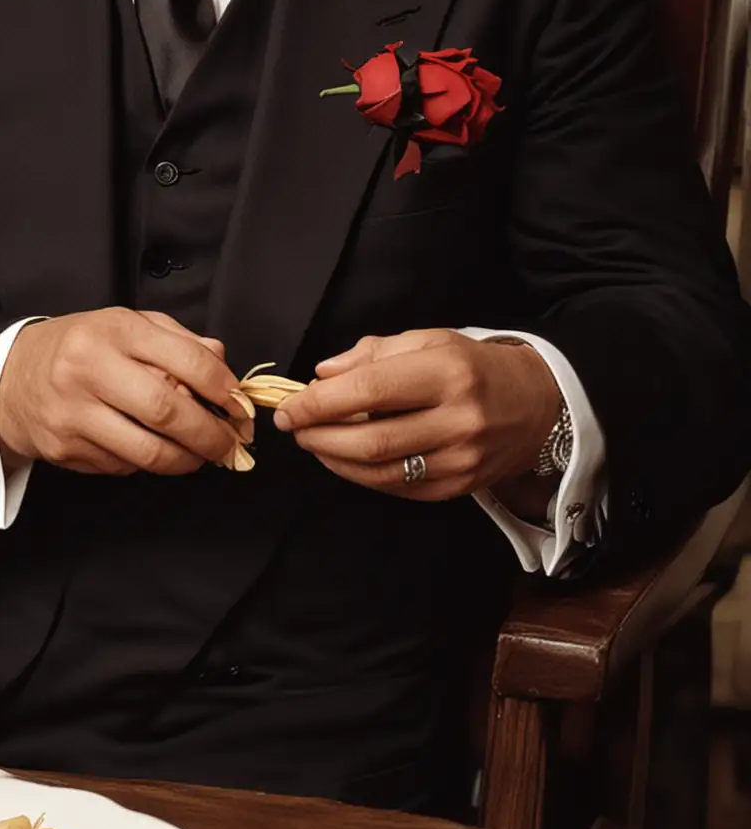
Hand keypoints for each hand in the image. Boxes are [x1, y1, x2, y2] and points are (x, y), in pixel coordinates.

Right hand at [0, 308, 250, 476]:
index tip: (239, 405)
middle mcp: (88, 369)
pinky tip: (148, 449)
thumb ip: (178, 340)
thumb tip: (222, 363)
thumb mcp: (126, 325)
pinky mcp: (63, 448)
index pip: (186, 361)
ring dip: (185, 460)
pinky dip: (145, 464)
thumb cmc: (79, 348)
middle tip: (229, 444)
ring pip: (147, 451)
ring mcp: (72, 413)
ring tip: (198, 455)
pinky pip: (121, 467)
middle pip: (167, 411)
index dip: (223, 388)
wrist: (9, 377)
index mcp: (113, 331)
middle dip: (210, 435)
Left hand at [270, 329, 561, 501]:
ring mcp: (461, 459)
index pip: (369, 391)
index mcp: (447, 372)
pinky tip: (344, 459)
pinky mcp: (460, 487)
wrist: (538, 404)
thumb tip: (322, 374)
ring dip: (334, 459)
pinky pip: (398, 487)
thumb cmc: (472, 367)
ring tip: (313, 442)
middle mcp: (458, 419)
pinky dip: (362, 475)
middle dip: (319, 435)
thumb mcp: (428, 341)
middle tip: (294, 427)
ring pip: (380, 470)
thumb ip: (372, 354)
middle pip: (371, 439)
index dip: (319, 402)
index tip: (289, 406)